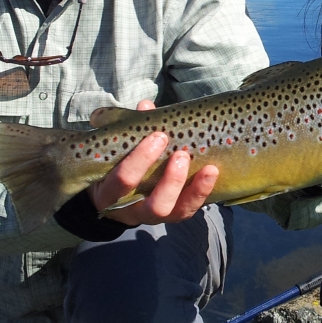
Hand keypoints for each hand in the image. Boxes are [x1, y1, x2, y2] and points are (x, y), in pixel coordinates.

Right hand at [87, 100, 217, 226]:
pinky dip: (201, 193)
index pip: (121, 182)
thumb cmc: (116, 165)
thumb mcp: (119, 149)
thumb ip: (131, 129)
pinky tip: (211, 173)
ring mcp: (151, 217)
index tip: (157, 136)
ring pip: (172, 212)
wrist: (113, 197)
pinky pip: (186, 211)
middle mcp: (130, 210)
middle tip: (181, 154)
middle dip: (169, 181)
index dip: (139, 161)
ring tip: (207, 167)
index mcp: (110, 192)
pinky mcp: (170, 216)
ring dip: (190, 189)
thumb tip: (146, 105)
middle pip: (152, 205)